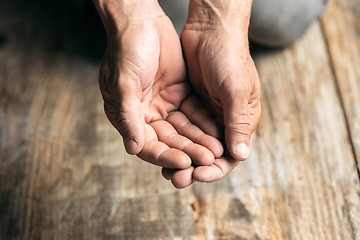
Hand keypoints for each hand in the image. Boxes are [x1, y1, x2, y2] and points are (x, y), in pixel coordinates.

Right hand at [95, 0, 223, 187]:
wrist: (142, 20)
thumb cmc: (126, 49)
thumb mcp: (123, 83)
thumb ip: (128, 116)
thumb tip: (133, 148)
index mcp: (128, 116)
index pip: (148, 145)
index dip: (166, 156)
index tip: (185, 163)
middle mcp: (146, 114)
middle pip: (169, 141)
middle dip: (188, 151)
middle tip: (207, 160)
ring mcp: (164, 104)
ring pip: (184, 129)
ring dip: (199, 140)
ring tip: (216, 151)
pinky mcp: (179, 93)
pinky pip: (193, 113)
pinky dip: (204, 122)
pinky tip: (217, 132)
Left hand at [164, 0, 260, 183]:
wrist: (210, 29)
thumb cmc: (230, 56)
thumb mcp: (236, 89)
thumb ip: (237, 122)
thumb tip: (240, 156)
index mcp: (242, 120)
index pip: (230, 155)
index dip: (214, 169)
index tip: (197, 176)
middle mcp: (225, 119)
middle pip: (210, 153)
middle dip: (194, 167)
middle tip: (176, 178)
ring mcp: (208, 112)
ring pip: (194, 142)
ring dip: (182, 156)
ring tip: (166, 170)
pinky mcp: (192, 103)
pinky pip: (183, 127)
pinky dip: (175, 139)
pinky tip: (162, 148)